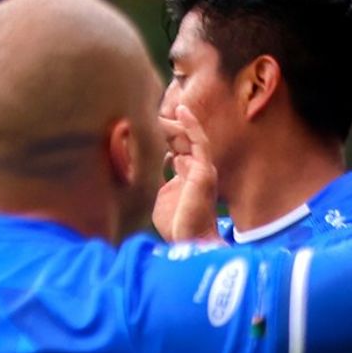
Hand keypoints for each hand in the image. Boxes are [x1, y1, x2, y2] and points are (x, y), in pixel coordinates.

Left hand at [153, 105, 218, 242]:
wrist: (189, 241)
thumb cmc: (176, 225)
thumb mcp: (161, 198)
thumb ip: (157, 182)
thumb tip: (148, 169)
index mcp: (186, 173)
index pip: (176, 147)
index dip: (163, 134)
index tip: (146, 123)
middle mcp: (196, 167)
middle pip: (181, 139)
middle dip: (167, 125)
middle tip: (150, 115)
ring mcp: (202, 168)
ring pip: (188, 137)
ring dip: (174, 123)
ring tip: (161, 113)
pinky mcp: (204, 171)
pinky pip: (199, 142)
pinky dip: (191, 125)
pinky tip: (181, 111)